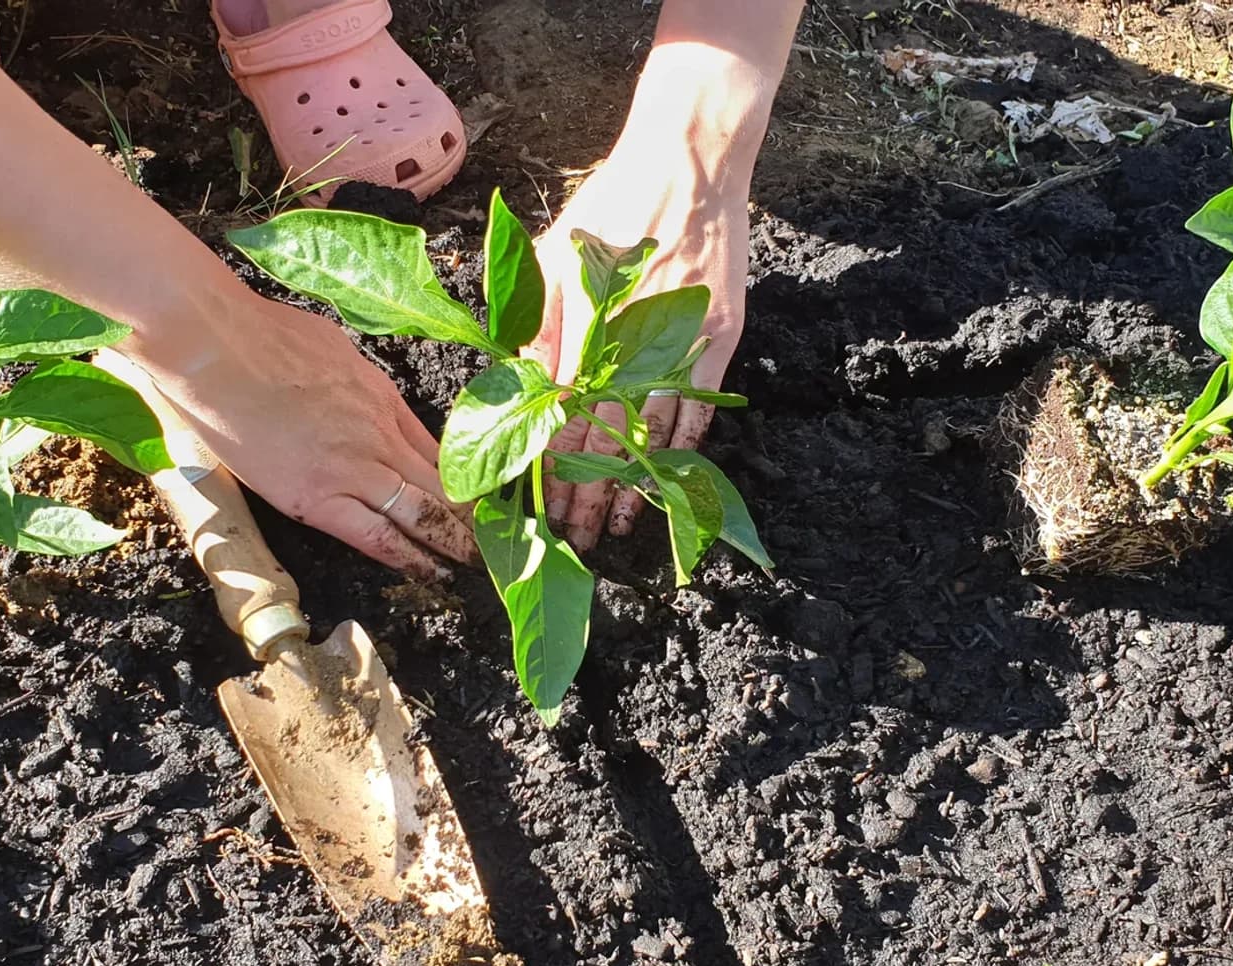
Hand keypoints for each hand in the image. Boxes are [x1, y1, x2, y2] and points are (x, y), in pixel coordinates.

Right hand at [152, 296, 475, 579]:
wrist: (215, 347)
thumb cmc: (261, 336)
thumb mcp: (334, 346)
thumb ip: (356, 380)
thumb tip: (357, 391)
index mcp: (382, 398)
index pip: (439, 449)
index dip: (466, 477)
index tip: (485, 497)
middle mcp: (378, 435)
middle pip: (442, 483)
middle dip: (474, 515)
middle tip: (502, 540)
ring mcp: (351, 467)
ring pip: (420, 512)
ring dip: (453, 541)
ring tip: (478, 563)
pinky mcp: (316, 497)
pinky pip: (374, 535)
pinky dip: (408, 556)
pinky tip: (431, 572)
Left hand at [535, 140, 751, 550]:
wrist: (689, 160)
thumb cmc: (612, 201)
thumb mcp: (555, 251)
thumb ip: (534, 317)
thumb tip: (515, 379)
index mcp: (587, 321)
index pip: (561, 414)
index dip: (548, 465)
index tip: (537, 505)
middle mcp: (632, 341)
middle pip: (604, 436)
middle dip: (585, 493)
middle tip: (572, 538)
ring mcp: (680, 343)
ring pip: (650, 434)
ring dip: (631, 485)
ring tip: (616, 527)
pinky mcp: (717, 339)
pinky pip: (696, 409)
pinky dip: (679, 451)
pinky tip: (666, 481)